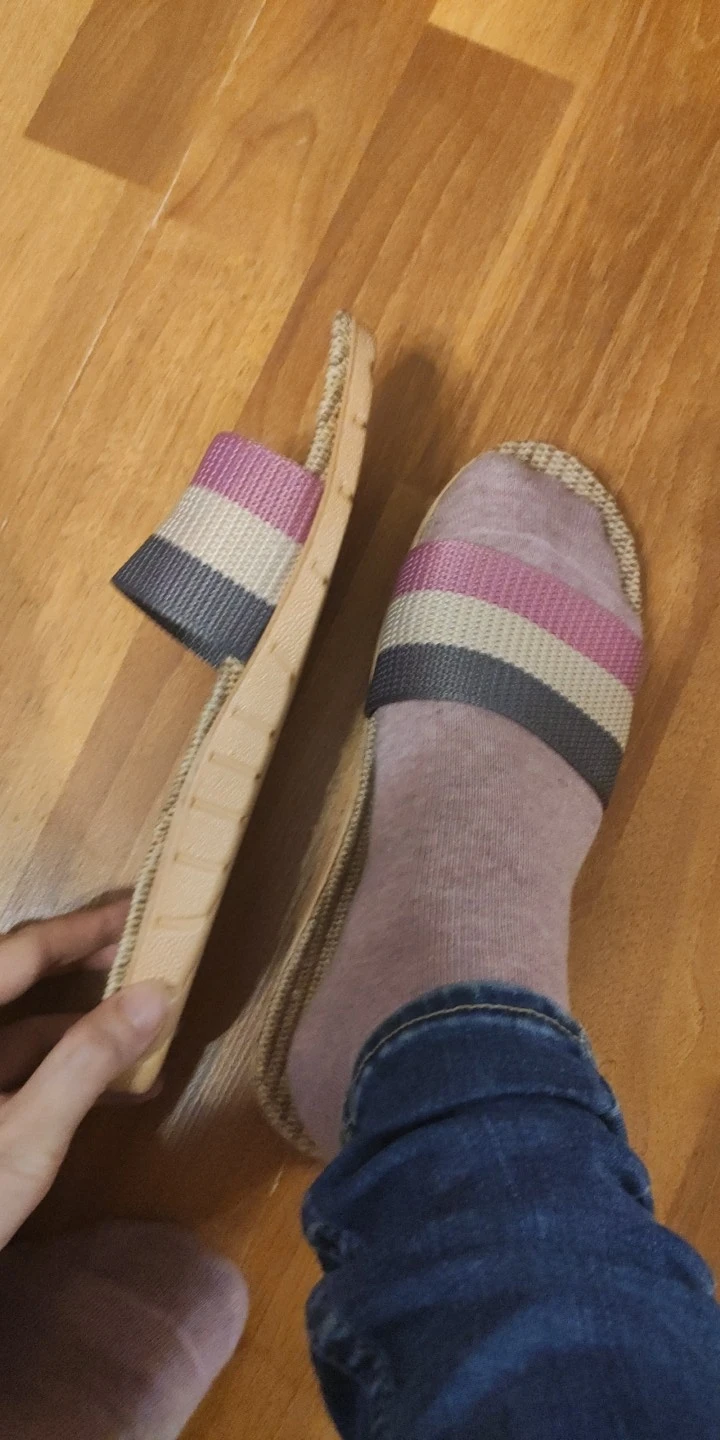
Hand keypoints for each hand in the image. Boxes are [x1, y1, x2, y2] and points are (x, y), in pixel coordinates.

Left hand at [0, 899, 169, 1246]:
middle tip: (144, 953)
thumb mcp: (25, 1138)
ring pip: (15, 1030)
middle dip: (82, 968)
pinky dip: (57, 1070)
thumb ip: (86, 1060)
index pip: (20, 952)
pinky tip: (114, 1086)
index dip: (81, 928)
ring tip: (148, 1027)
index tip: (137, 908)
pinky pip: (10, 1071)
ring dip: (78, 1027)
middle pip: (14, 982)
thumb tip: (156, 993)